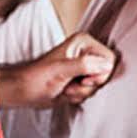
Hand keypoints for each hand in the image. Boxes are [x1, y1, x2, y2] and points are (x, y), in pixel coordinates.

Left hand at [1, 31, 116, 108]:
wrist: (26, 90)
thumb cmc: (39, 77)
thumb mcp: (62, 70)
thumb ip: (85, 65)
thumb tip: (107, 64)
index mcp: (84, 41)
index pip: (110, 59)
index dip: (100, 73)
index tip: (84, 79)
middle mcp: (86, 51)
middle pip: (106, 74)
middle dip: (89, 85)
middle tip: (72, 84)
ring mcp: (84, 66)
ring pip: (98, 85)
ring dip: (82, 92)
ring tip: (66, 88)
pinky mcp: (80, 79)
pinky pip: (91, 92)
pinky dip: (80, 96)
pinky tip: (66, 92)